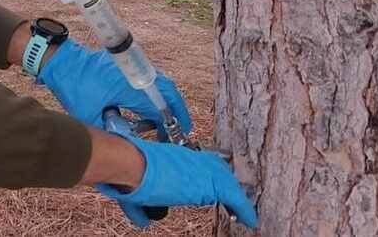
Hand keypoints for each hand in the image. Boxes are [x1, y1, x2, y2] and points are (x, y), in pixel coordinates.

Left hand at [38, 39, 191, 134]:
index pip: (159, 109)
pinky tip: (145, 111)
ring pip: (160, 85)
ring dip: (164, 103)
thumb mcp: (90, 115)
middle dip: (176, 112)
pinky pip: (148, 80)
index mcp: (130, 87)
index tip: (173, 138)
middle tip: (177, 131)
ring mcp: (132, 67)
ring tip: (162, 125)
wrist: (61, 61)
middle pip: (168, 93)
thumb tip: (125, 145)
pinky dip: (153, 95)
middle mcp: (136, 74)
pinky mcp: (125, 66)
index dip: (169, 126)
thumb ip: (108, 131)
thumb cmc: (73, 86)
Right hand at [97, 137, 257, 229]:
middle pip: (216, 167)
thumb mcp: (134, 194)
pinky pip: (234, 195)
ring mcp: (202, 167)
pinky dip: (243, 207)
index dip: (206, 176)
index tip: (208, 187)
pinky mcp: (211, 181)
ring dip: (234, 195)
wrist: (131, 165)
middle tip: (231, 199)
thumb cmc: (128, 174)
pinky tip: (249, 219)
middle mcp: (190, 158)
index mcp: (172, 157)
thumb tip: (144, 221)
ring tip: (241, 211)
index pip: (197, 165)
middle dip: (224, 182)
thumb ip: (141, 208)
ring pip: (226, 179)